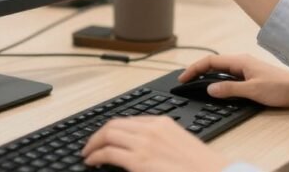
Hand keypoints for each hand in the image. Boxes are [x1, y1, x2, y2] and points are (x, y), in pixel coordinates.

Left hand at [82, 116, 229, 171]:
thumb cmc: (200, 166)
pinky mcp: (138, 161)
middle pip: (114, 125)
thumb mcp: (179, 145)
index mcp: (162, 123)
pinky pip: (108, 153)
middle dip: (98, 135)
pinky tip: (92, 161)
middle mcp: (151, 129)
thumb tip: (145, 150)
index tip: (105, 138)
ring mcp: (144, 143)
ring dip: (93, 144)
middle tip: (91, 145)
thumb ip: (161, 143)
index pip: (129, 121)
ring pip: (107, 135)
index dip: (112, 130)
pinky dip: (95, 156)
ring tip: (88, 154)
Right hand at [179, 54, 288, 108]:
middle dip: (197, 70)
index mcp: (240, 61)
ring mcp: (246, 68)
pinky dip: (217, 79)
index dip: (194, 69)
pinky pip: (228, 75)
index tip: (183, 78)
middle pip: (213, 63)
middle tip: (184, 81)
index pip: (210, 61)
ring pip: (220, 69)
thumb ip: (229, 90)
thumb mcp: (252, 91)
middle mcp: (242, 62)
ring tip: (195, 84)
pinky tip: (215, 87)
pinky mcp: (250, 75)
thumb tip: (209, 89)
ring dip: (207, 75)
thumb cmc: (280, 88)